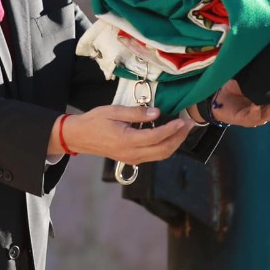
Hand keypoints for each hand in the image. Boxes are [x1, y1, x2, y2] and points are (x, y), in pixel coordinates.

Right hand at [50, 105, 189, 163]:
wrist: (79, 137)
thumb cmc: (95, 121)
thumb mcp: (114, 111)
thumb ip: (136, 113)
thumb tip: (157, 113)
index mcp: (126, 140)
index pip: (156, 137)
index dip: (172, 130)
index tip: (182, 120)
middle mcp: (131, 153)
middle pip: (163, 150)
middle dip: (179, 138)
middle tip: (190, 125)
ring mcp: (132, 158)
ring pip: (160, 155)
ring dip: (175, 143)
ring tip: (184, 130)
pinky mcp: (132, 159)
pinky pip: (154, 156)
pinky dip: (166, 147)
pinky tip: (171, 136)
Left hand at [199, 79, 269, 127]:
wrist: (217, 96)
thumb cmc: (237, 86)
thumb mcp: (251, 77)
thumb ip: (261, 71)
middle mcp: (266, 110)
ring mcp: (256, 116)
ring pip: (268, 114)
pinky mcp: (244, 119)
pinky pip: (251, 116)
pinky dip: (255, 111)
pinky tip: (257, 106)